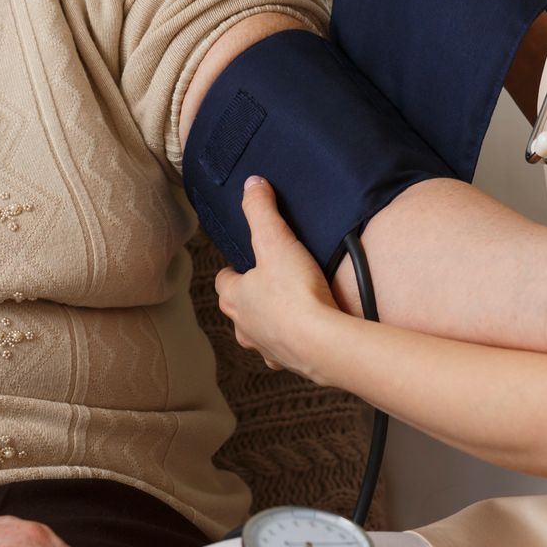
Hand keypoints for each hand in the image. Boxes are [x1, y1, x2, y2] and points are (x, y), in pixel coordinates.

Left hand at [213, 176, 343, 375]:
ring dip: (272, 321)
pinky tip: (311, 330)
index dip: (236, 269)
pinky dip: (294, 341)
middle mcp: (243, 326)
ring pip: (261, 332)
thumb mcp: (275, 240)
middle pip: (241, 308)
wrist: (323, 342)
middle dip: (253, 296)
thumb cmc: (295, 293)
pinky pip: (286, 350)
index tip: (250, 261)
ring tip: (294, 307)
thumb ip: (261, 209)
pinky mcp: (289, 363)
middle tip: (274, 281)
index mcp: (234, 298)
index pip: (224, 280)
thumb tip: (252, 184)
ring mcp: (265, 347)